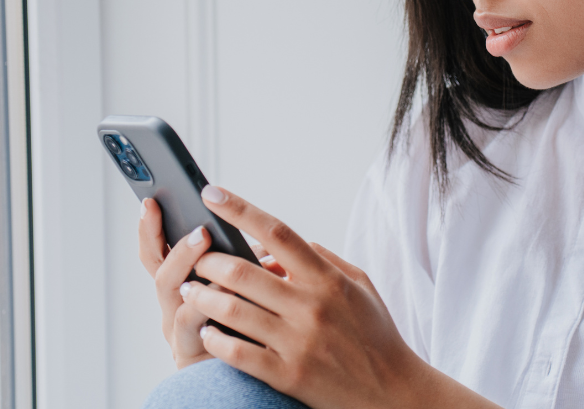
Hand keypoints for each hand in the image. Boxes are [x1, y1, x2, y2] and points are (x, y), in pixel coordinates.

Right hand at [137, 197, 285, 368]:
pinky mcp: (190, 352)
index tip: (150, 201)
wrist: (252, 376)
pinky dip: (202, 306)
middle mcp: (174, 304)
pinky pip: (189, 326)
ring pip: (173, 294)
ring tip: (208, 250)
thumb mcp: (245, 289)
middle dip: (176, 244)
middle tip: (199, 229)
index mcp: (184, 284)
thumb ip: (244, 265)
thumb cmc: (247, 329)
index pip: (159, 251)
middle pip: (159, 269)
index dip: (152, 227)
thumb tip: (258, 238)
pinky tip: (222, 292)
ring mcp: (179, 330)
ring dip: (189, 268)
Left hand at [179, 185, 435, 408]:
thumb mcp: (359, 285)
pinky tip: (207, 332)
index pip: (277, 232)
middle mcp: (311, 306)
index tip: (213, 193)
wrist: (392, 392)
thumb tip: (275, 242)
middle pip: (242, 271)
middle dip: (208, 260)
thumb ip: (321, 258)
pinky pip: (237, 352)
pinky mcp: (288, 375)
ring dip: (201, 296)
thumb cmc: (374, 335)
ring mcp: (298, 342)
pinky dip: (214, 338)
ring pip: (232, 309)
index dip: (240, 209)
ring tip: (190, 291)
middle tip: (195, 258)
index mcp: (327, 279)